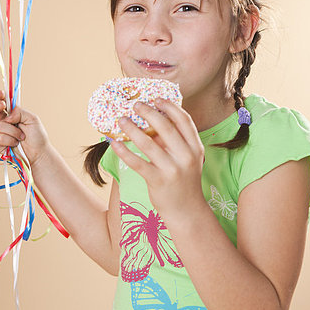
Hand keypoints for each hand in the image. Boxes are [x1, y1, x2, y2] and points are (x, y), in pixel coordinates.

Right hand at [0, 90, 49, 166]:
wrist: (38, 153)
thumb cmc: (37, 136)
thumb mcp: (32, 119)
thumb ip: (20, 112)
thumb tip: (8, 115)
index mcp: (14, 115)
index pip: (4, 104)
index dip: (0, 98)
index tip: (0, 94)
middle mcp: (6, 122)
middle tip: (1, 106)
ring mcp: (1, 133)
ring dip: (13, 132)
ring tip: (22, 137)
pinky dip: (10, 141)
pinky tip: (15, 144)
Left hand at [109, 98, 205, 220]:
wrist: (186, 210)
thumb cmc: (183, 180)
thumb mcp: (187, 159)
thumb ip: (174, 141)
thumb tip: (152, 120)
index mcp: (195, 147)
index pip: (184, 120)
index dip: (170, 107)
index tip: (157, 98)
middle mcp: (186, 156)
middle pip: (166, 127)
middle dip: (149, 112)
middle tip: (136, 105)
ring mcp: (172, 169)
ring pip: (149, 144)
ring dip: (132, 129)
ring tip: (121, 120)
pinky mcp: (158, 181)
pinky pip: (138, 163)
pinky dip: (124, 152)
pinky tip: (114, 143)